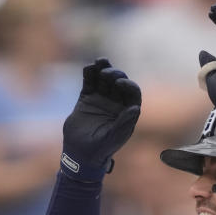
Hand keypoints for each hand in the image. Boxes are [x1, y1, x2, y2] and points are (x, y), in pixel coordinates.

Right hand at [61, 58, 141, 180]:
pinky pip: (90, 83)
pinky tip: (89, 68)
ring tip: (100, 61)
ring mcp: (101, 99)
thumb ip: (124, 123)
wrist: (80, 153)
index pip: (133, 93)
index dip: (129, 85)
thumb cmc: (100, 149)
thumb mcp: (113, 137)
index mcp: (127, 112)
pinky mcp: (87, 98)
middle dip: (115, 74)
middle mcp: (116, 103)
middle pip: (119, 82)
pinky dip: (89, 74)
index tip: (120, 83)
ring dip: (103, 69)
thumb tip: (135, 108)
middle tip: (107, 74)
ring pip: (104, 80)